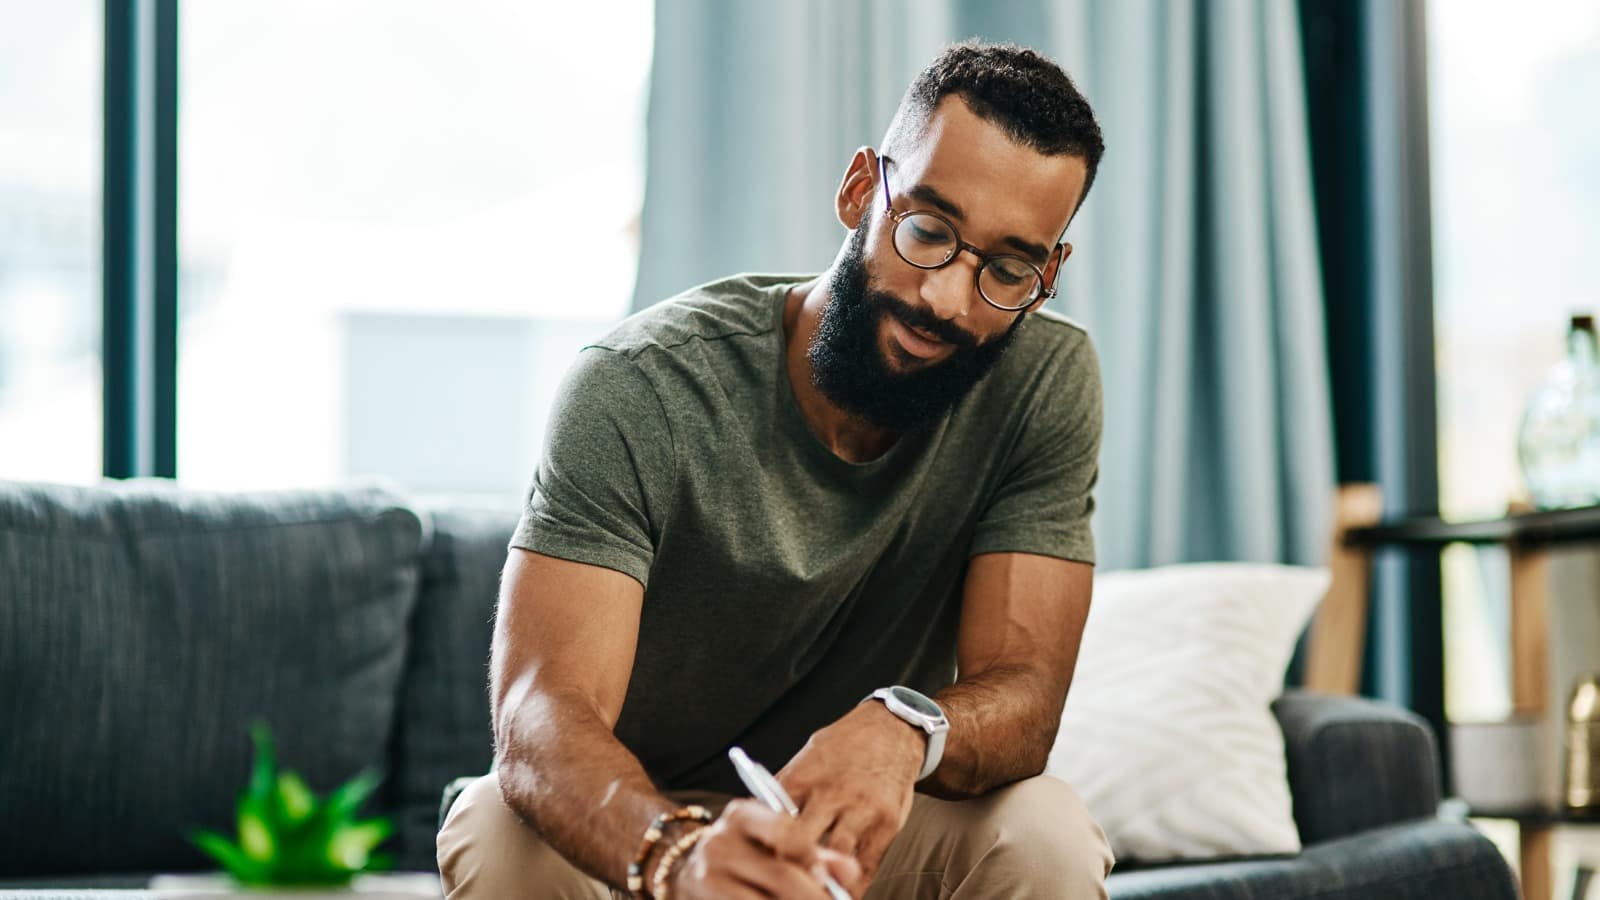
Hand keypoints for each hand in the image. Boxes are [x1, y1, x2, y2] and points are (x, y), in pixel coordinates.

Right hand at [667, 799, 861, 899]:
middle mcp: (719, 843)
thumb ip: (813, 853)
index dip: (812, 857)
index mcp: (740, 815)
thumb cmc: (741, 853)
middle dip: (814, 896)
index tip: (828, 879)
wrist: (678, 866)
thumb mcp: (769, 841)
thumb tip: (851, 870)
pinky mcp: (699, 899)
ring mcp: (706, 877)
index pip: (784, 829)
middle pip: (781, 875)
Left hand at [777, 701, 925, 892]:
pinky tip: (843, 894)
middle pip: (798, 842)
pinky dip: (854, 886)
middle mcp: (830, 794)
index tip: (756, 864)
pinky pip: (867, 865)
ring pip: (835, 857)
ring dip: (823, 879)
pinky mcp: (887, 823)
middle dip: (789, 865)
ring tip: (812, 892)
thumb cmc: (844, 746)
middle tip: (782, 882)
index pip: (771, 819)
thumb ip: (786, 790)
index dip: (760, 846)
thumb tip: (758, 820)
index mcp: (803, 778)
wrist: (892, 729)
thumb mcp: (807, 757)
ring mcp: (860, 809)